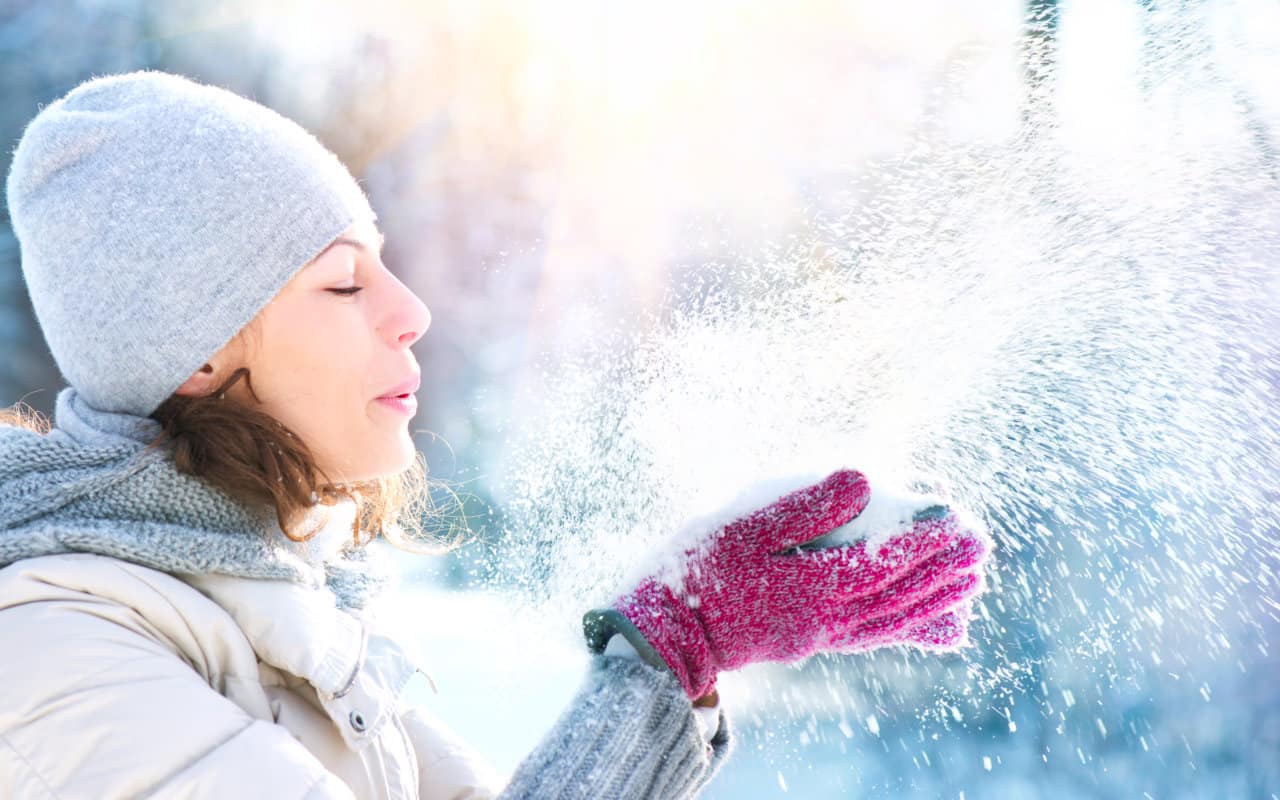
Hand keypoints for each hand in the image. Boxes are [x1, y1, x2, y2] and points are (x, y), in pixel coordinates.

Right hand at [583, 469, 990, 698]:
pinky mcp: (811, 641)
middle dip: (942, 566)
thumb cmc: (699, 570)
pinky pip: (873, 636)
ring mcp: (820, 633)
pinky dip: (908, 626)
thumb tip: (862, 478)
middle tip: (980, 542)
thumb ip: (804, 505)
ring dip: (935, 596)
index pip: (881, 560)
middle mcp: (824, 616)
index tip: (954, 514)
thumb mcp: (742, 526)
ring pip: (892, 617)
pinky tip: (927, 619)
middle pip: (897, 591)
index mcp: (809, 584)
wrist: (671, 633)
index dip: (921, 537)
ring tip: (972, 579)